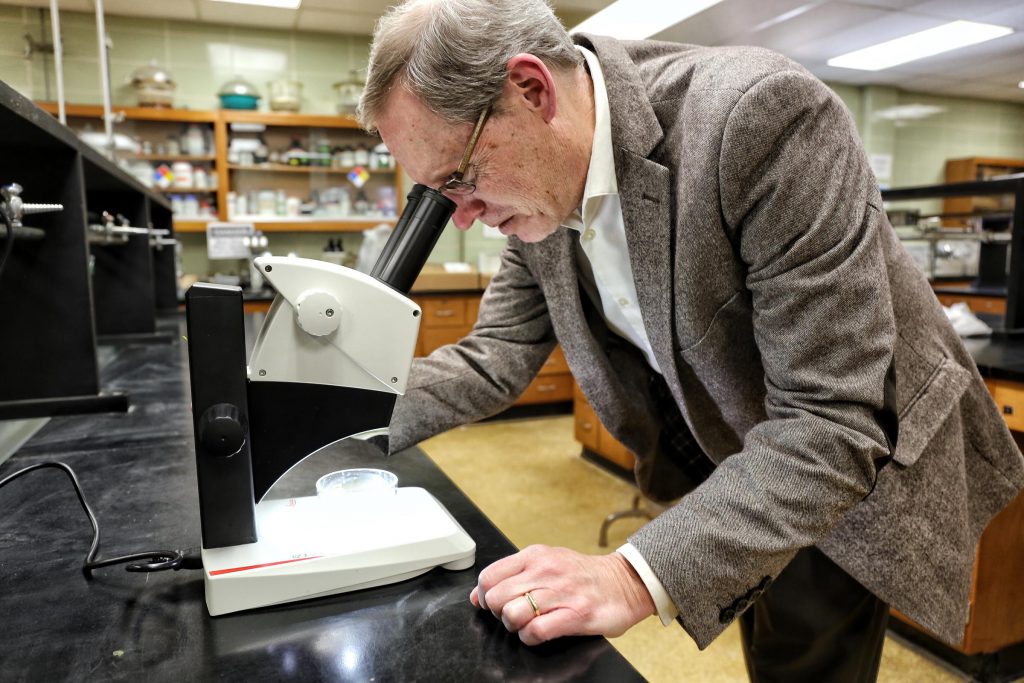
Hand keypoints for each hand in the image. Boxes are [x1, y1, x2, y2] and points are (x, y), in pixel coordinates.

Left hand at [469, 544, 655, 645]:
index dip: (486, 596)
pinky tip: (539, 633)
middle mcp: (546, 571)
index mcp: (535, 556)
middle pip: (497, 598)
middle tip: (513, 615)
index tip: (495, 603)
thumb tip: (478, 596)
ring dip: (515, 626)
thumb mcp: (545, 563)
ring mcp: (561, 592)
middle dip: (499, 613)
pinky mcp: (576, 614)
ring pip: (513, 614)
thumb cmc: (582, 575)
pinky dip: (531, 637)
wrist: (624, 582)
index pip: (489, 576)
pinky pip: (537, 630)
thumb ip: (512, 575)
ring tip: (527, 624)